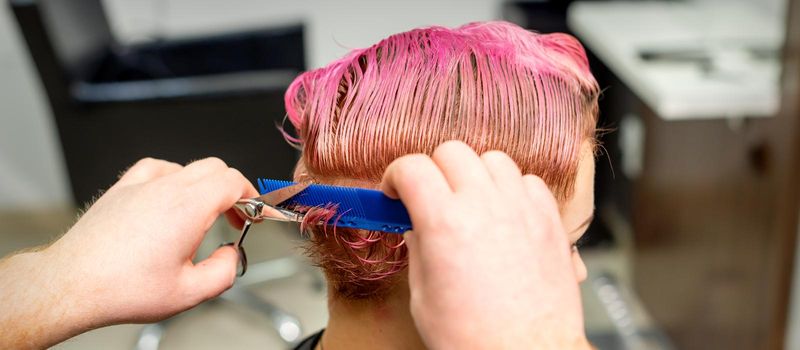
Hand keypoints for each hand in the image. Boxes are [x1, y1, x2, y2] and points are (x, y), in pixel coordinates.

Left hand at [0, 157, 257, 348]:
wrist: (72, 283)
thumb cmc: (121, 287)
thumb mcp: (189, 293)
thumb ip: (224, 272)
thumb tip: (231, 256)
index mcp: (188, 208)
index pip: (234, 181)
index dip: (252, 196)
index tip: (254, 214)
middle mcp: (166, 188)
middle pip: (215, 168)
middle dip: (233, 190)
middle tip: (235, 216)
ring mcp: (141, 184)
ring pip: (187, 167)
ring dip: (204, 186)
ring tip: (203, 213)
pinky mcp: (122, 188)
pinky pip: (157, 168)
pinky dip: (173, 178)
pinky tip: (170, 197)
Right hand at [382, 141, 590, 348]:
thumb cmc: (476, 338)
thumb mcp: (423, 297)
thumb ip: (418, 250)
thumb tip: (416, 226)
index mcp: (445, 223)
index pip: (412, 167)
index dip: (395, 176)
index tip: (396, 192)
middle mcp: (485, 205)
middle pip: (452, 152)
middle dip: (433, 170)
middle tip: (430, 196)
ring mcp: (521, 208)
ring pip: (492, 158)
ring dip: (474, 174)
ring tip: (470, 200)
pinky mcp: (548, 220)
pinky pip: (528, 180)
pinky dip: (511, 188)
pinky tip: (504, 212)